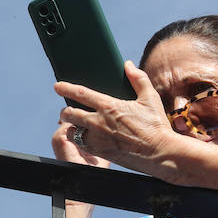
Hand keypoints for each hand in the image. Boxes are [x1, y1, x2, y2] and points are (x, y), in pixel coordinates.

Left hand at [54, 61, 187, 175]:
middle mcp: (99, 122)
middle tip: (66, 110)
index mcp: (109, 106)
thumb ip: (137, 78)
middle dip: (64, 111)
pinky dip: (80, 139)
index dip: (66, 89)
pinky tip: (86, 137)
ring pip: (72, 131)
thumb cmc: (156, 125)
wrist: (160, 153)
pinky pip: (81, 144)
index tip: (57, 86)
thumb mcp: (149, 97)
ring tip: (76, 125)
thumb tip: (128, 65)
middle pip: (69, 114)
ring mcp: (98, 139)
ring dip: (71, 127)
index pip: (81, 94)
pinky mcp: (100, 152)